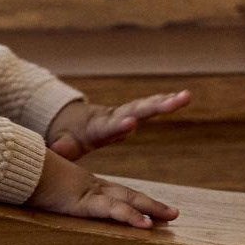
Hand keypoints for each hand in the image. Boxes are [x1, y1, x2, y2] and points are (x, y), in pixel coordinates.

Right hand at [25, 145, 178, 229]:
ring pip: (125, 201)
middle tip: (172, 214)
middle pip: (127, 195)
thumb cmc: (21, 177)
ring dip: (150, 209)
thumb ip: (44, 191)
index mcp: (81, 186)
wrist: (12, 167)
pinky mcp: (81, 202)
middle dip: (151, 204)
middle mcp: (89, 188)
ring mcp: (87, 194)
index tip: (149, 209)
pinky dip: (129, 217)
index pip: (114, 193)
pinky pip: (110, 211)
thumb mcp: (38, 188)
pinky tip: (145, 225)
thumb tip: (38, 195)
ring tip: (171, 217)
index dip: (133, 201)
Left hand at [45, 90, 192, 160]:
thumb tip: (58, 149)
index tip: (131, 123)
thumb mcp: (63, 145)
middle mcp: (113, 117)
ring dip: (166, 101)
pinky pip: (150, 106)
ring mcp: (124, 113)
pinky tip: (184, 97)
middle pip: (134, 111)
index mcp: (96, 128)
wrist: (72, 122)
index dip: (119, 126)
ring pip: (145, 106)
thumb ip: (62, 147)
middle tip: (172, 101)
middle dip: (153, 106)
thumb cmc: (68, 138)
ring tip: (186, 96)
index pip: (109, 127)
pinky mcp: (133, 113)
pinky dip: (166, 101)